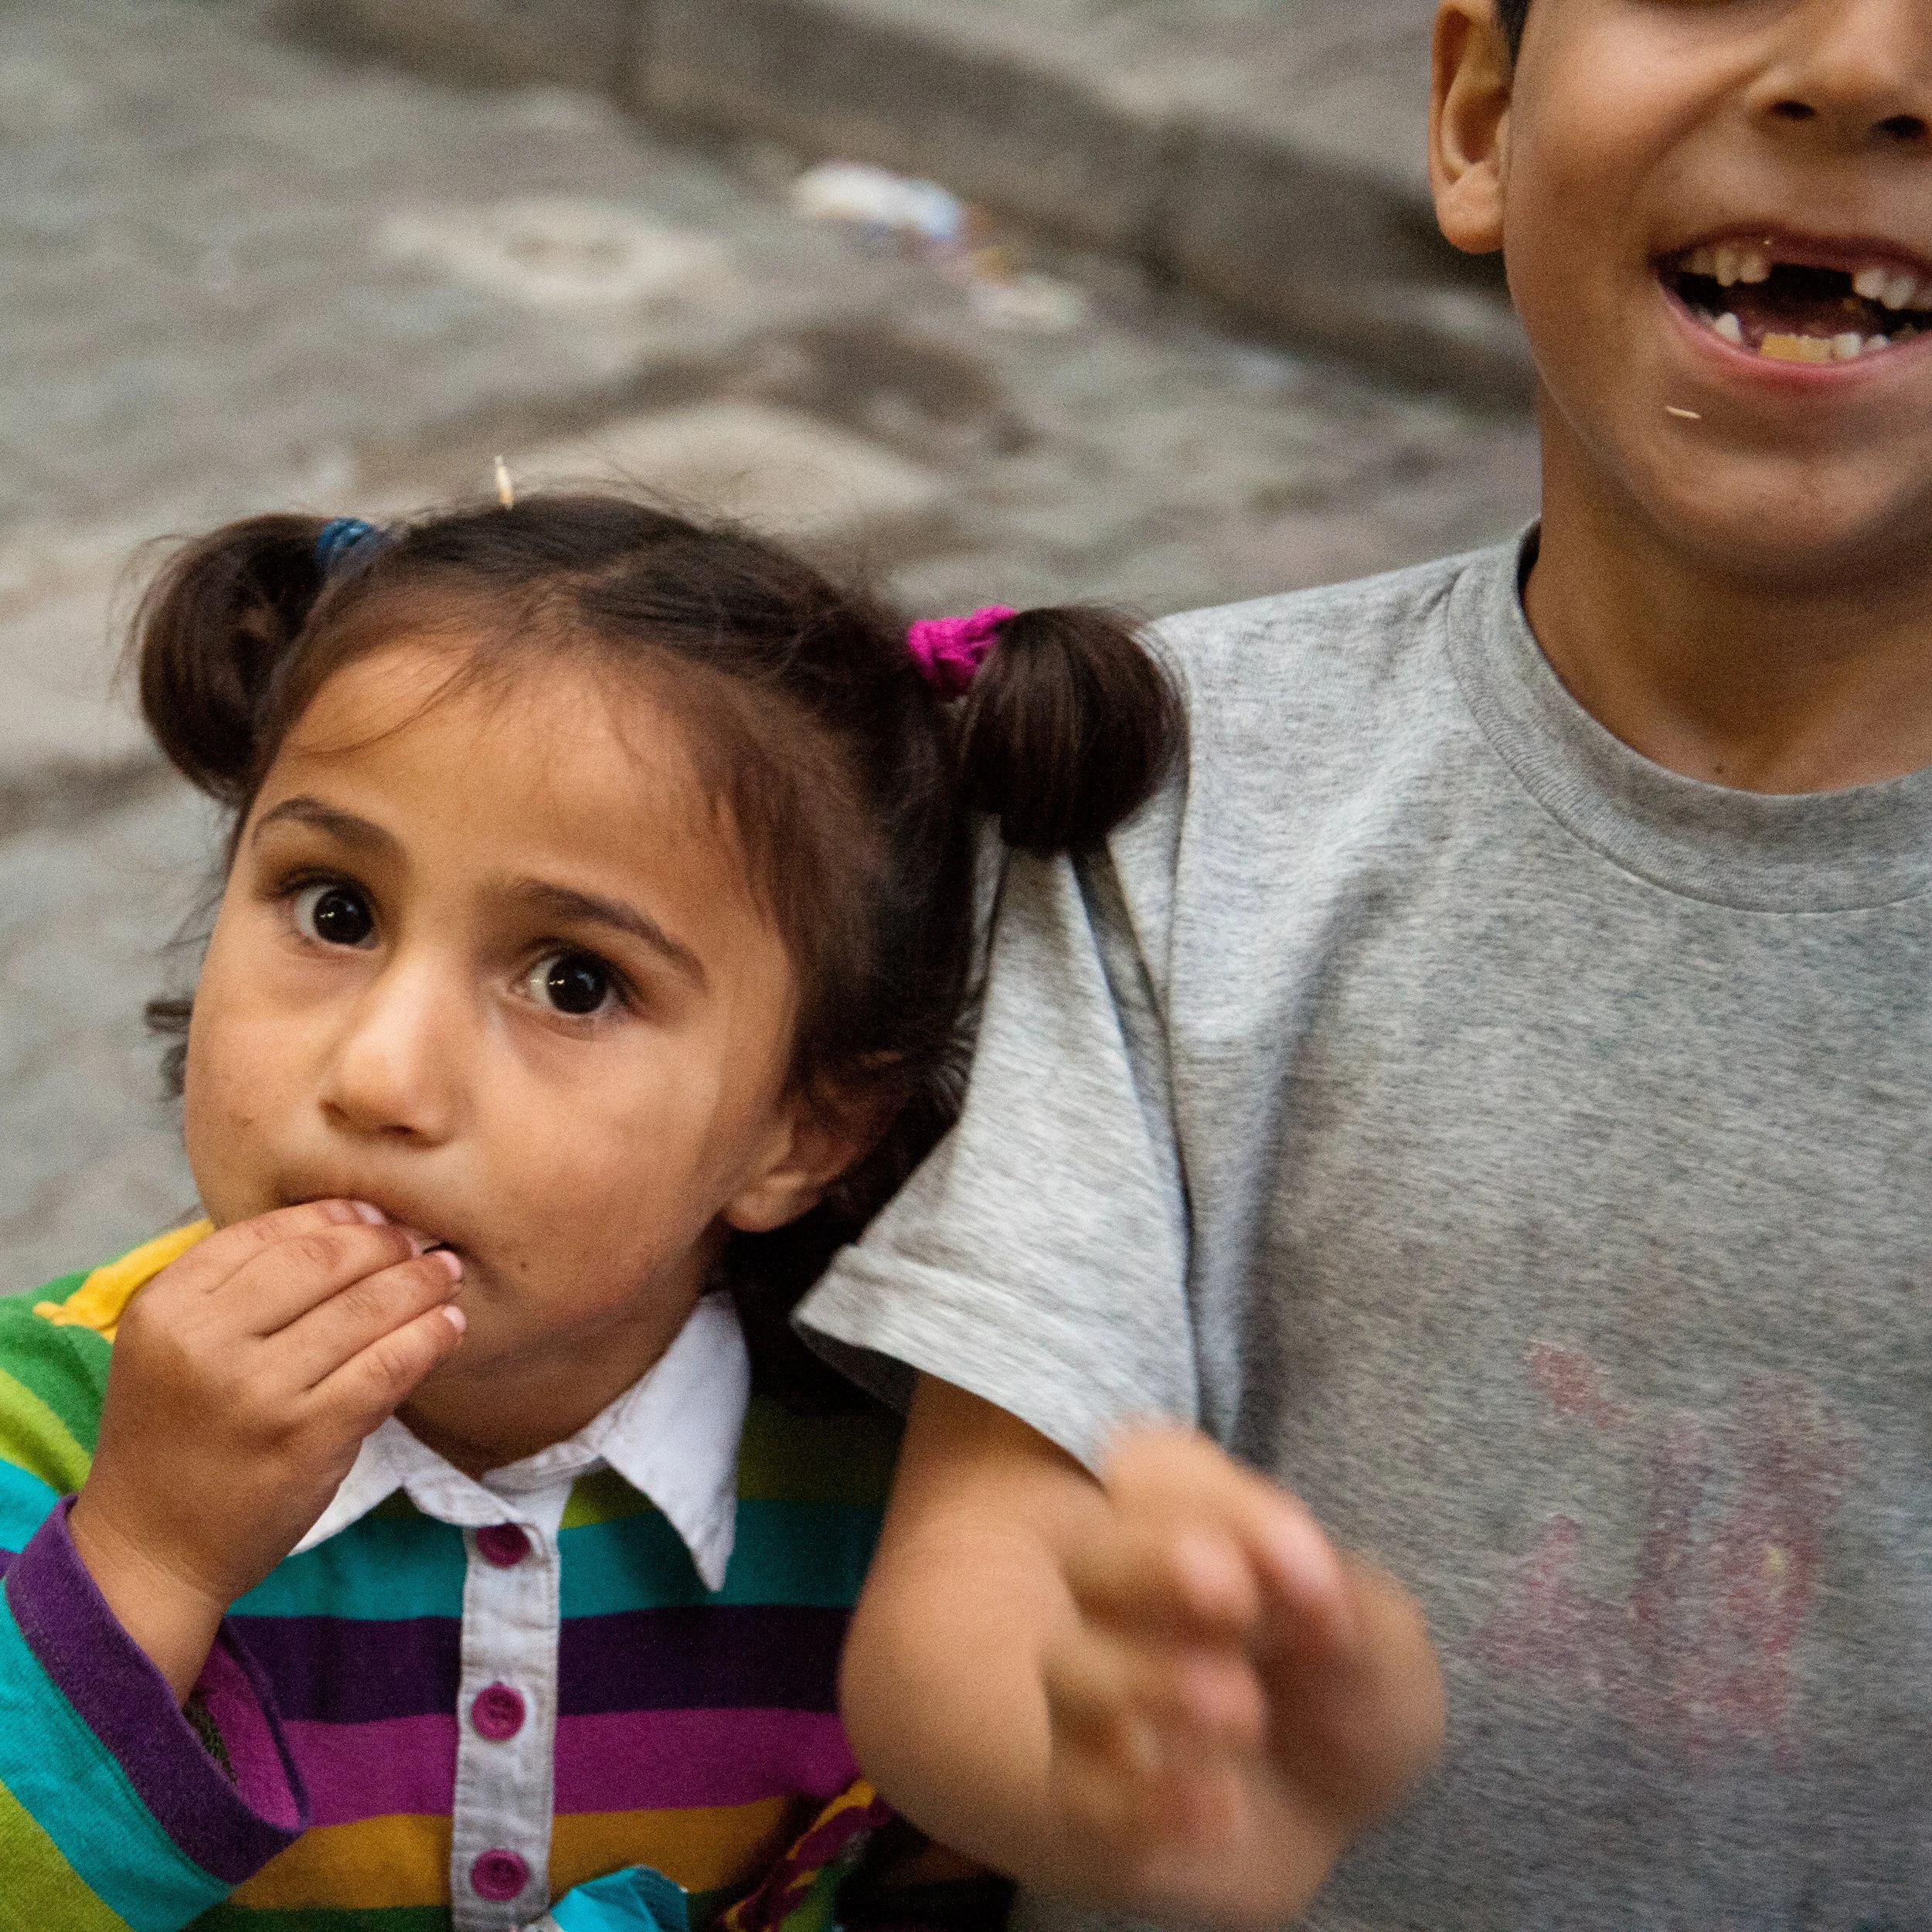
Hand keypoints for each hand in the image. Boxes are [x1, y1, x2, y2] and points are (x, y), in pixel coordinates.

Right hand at [68, 1200, 465, 1699]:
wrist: (152, 1549)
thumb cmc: (175, 1437)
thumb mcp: (172, 1347)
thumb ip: (236, 1291)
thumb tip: (344, 1227)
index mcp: (167, 1307)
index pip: (267, 1231)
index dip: (335, 1215)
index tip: (375, 1215)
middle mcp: (206, 1341)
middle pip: (323, 1259)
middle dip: (385, 1243)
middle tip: (419, 1242)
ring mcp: (259, 1391)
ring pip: (366, 1308)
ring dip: (420, 1283)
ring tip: (445, 1273)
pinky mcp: (308, 1437)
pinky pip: (388, 1366)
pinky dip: (429, 1337)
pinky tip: (449, 1326)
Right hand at [1040, 1427, 1443, 1927]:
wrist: (1330, 1812)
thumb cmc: (1346, 1687)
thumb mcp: (1380, 1640)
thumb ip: (1339, 1602)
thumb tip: (1307, 1586)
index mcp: (1179, 1513)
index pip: (1159, 1470)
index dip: (1226, 1509)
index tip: (1310, 1570)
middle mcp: (1111, 1589)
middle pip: (1089, 1552)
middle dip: (1154, 1569)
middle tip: (1236, 1603)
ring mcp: (1086, 1689)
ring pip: (1071, 1668)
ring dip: (1150, 1682)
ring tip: (1243, 1717)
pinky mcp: (1078, 1789)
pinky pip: (1079, 1787)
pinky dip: (1143, 1801)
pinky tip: (1223, 1811)